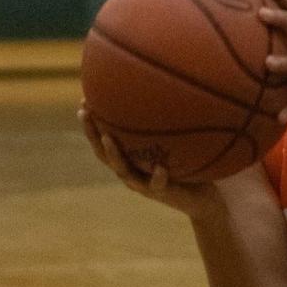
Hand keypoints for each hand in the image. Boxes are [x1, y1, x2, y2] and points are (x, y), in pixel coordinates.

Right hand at [78, 105, 224, 222]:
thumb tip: (168, 87)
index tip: (83, 102)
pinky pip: (159, 185)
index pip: (104, 141)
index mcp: (130, 161)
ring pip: (124, 172)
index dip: (92, 124)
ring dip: (114, 154)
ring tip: (107, 137)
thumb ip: (167, 123)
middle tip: (85, 112)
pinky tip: (160, 167)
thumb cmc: (187, 166)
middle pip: (104, 154)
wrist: (202, 199)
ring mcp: (145, 185)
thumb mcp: (175, 143)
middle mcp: (132, 172)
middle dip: (92, 133)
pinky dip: (157, 176)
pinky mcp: (164, 193)